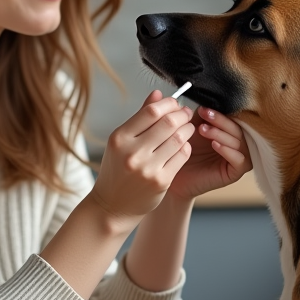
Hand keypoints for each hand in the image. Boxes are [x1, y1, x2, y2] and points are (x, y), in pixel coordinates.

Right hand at [89, 90, 194, 224]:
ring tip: (188, 128)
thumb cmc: (117, 169)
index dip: (168, 104)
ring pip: (178, 139)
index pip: (151, 111)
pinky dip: (186, 147)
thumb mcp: (121, 142)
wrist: (112, 206)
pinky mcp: (161, 181)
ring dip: (188, 130)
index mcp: (120, 138)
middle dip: (182, 114)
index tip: (175, 103)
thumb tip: (158, 93)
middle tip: (186, 114)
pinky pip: (182, 156)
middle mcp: (132, 152)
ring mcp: (147, 168)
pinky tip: (183, 145)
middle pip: (168, 123)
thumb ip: (140, 117)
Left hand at [166, 106, 250, 200]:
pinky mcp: (235, 172)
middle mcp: (235, 143)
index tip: (202, 108)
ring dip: (222, 133)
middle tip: (204, 115)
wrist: (171, 174)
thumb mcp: (188, 127)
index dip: (220, 111)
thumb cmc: (180, 151)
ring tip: (203, 130)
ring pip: (240, 142)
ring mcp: (237, 157)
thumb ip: (194, 113)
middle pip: (238, 127)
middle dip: (221, 120)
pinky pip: (241, 160)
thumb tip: (195, 95)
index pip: (233, 117)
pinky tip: (215, 145)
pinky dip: (228, 150)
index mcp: (226, 130)